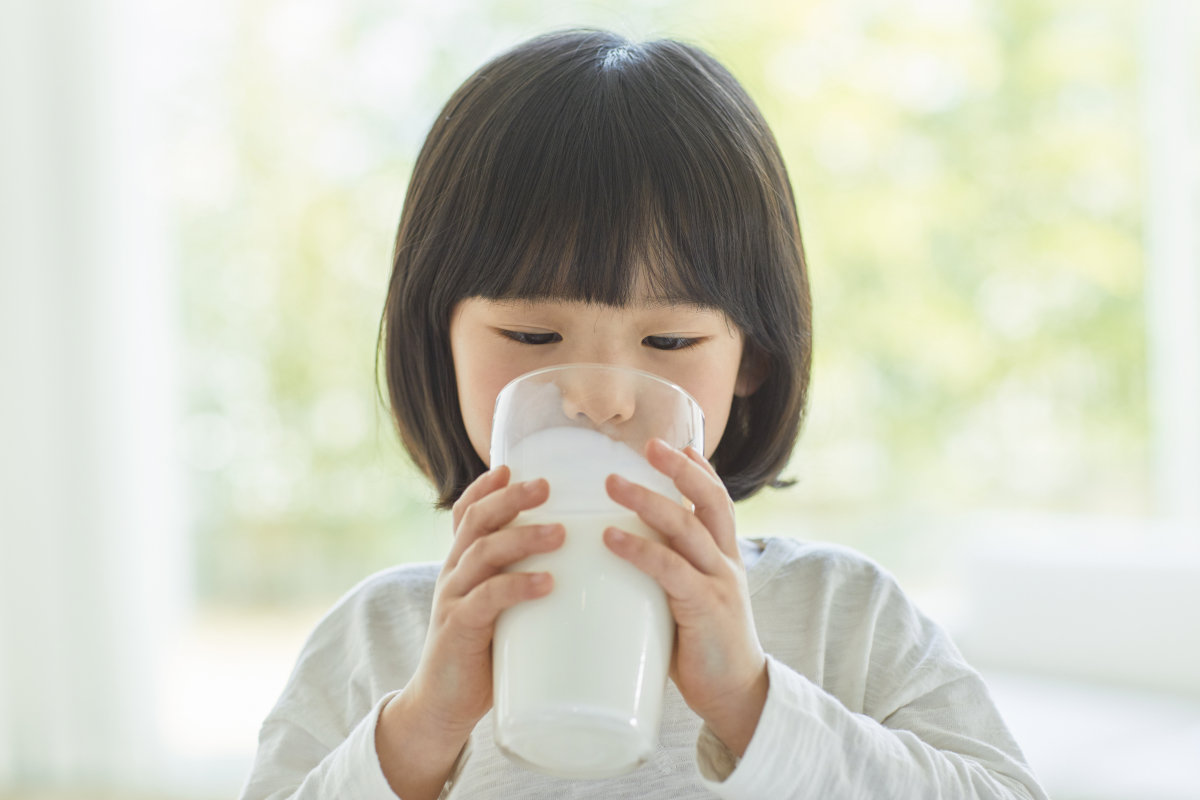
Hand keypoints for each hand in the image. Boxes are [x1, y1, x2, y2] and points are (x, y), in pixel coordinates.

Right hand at [376, 466, 562, 798]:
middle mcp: (453, 573)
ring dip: (522, 537)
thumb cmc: (483, 654)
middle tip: (546, 485)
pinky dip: (517, 586)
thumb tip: (584, 566)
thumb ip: (523, 583)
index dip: (486, 487)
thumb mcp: (500, 609)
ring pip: (483, 552)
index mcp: (463, 564)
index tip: (512, 465)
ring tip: (560, 533)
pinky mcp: (458, 629)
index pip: (466, 513)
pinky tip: (545, 583)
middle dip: (511, 498)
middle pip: (477, 521)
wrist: (443, 705)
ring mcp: (453, 598)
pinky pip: (486, 599)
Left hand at [604, 440, 767, 756]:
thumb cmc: (703, 649)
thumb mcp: (690, 600)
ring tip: (612, 483)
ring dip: (648, 500)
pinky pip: (671, 570)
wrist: (737, 696)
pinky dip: (639, 549)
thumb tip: (620, 554)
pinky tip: (611, 537)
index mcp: (725, 558)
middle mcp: (727, 563)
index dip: (699, 471)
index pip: (717, 502)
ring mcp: (719, 584)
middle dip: (678, 469)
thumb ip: (668, 575)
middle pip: (708, 501)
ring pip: (686, 528)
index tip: (678, 444)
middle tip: (646, 445)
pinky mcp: (705, 609)